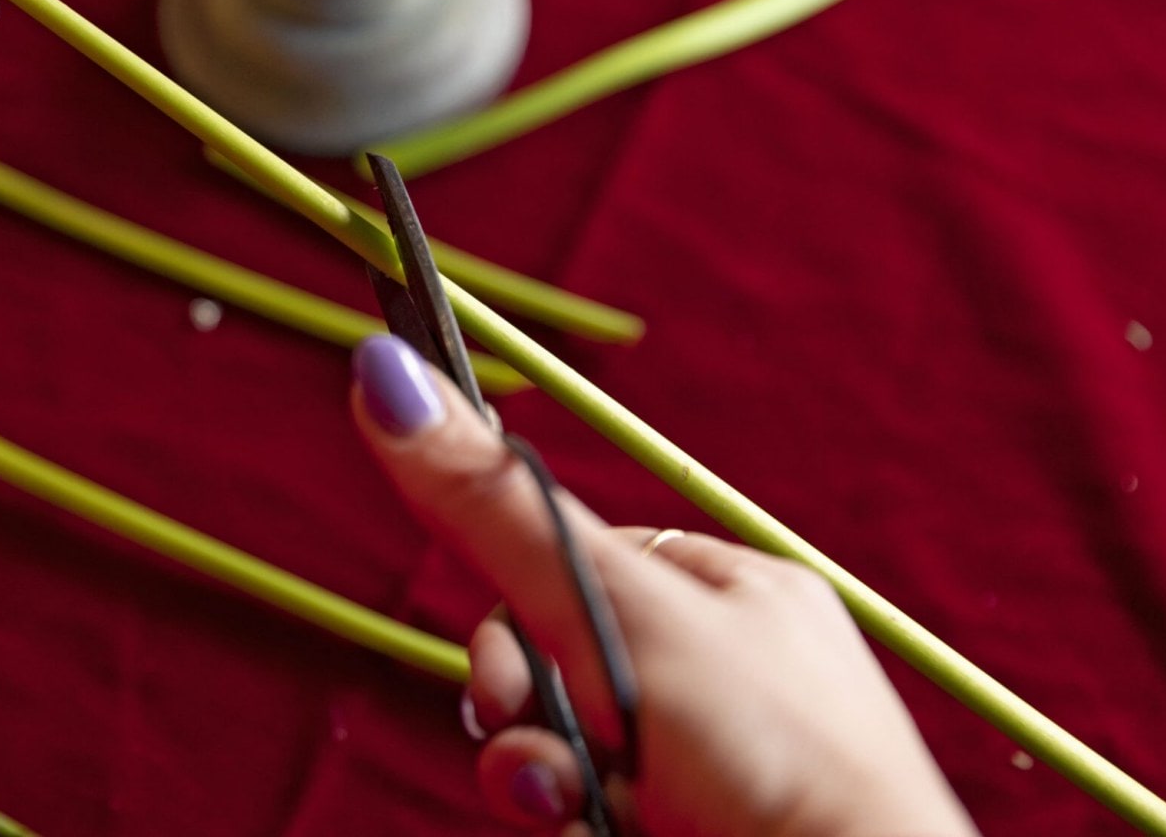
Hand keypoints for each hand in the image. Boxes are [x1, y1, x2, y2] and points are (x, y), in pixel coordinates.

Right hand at [350, 335, 978, 836]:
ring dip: (539, 775)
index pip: (578, 563)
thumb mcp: (621, 612)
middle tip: (529, 724)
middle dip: (523, 703)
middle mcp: (721, 676)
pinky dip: (577, 824)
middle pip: (556, 663)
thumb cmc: (777, 751)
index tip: (501, 654)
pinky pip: (590, 813)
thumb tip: (387, 374)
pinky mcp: (688, 828)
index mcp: (730, 592)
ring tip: (570, 803)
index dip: (518, 602)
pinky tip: (602, 832)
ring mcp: (710, 764)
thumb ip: (500, 512)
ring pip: (565, 750)